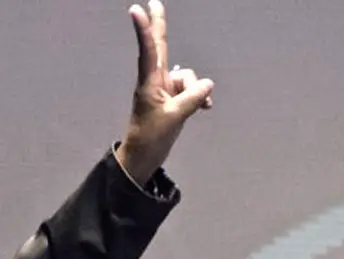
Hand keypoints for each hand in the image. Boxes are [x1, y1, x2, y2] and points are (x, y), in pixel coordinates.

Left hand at [115, 0, 213, 184]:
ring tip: (194, 108)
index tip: (136, 9)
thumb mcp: (174, 118)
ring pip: (189, 77)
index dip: (145, 29)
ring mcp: (165, 88)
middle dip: (159, 24)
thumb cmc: (151, 138)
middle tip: (154, 2)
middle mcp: (156, 80)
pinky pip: (194, 90)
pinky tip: (204, 108)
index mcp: (149, 82)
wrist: (144, 157)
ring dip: (196, 91)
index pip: (148, 50)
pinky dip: (200, 97)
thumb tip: (207, 85)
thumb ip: (192, 98)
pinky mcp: (174, 98)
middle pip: (160, 46)